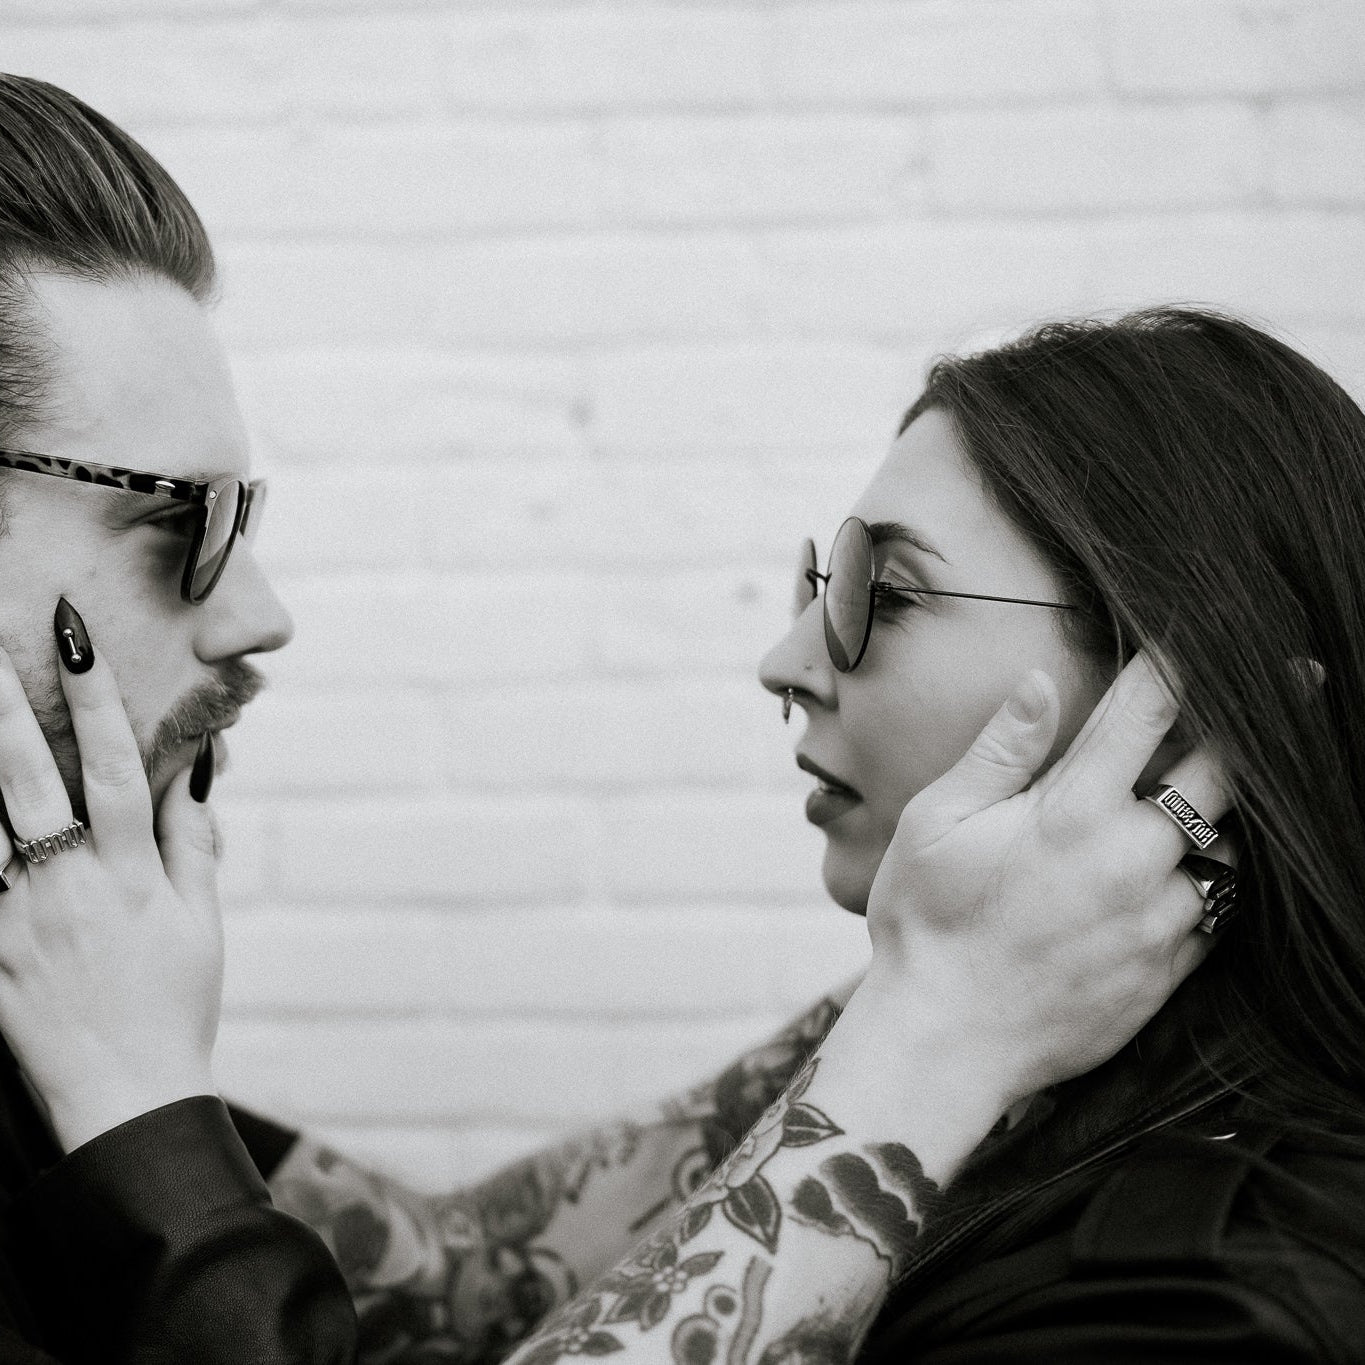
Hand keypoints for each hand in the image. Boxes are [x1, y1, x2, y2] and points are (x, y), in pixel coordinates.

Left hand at [0, 618, 223, 1151]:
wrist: (128, 1095)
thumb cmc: (175, 1003)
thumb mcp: (202, 921)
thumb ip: (190, 843)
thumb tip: (189, 776)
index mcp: (132, 874)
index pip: (114, 767)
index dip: (97, 701)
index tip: (76, 642)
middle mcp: (70, 887)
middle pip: (28, 781)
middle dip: (7, 708)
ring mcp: (18, 923)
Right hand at [862, 652, 1230, 1110]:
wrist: (943, 1040)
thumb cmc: (925, 922)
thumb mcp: (936, 822)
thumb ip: (999, 750)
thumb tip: (1040, 683)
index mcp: (1073, 809)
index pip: (1147, 712)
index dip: (1180, 665)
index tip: (1202, 639)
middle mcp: (1131, 858)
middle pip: (1224, 776)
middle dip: (1245, 733)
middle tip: (1273, 701)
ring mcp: (1156, 920)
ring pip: (1228, 851)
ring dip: (1219, 820)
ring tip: (1205, 802)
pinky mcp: (1166, 973)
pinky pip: (1216, 916)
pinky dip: (1207, 886)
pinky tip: (1182, 876)